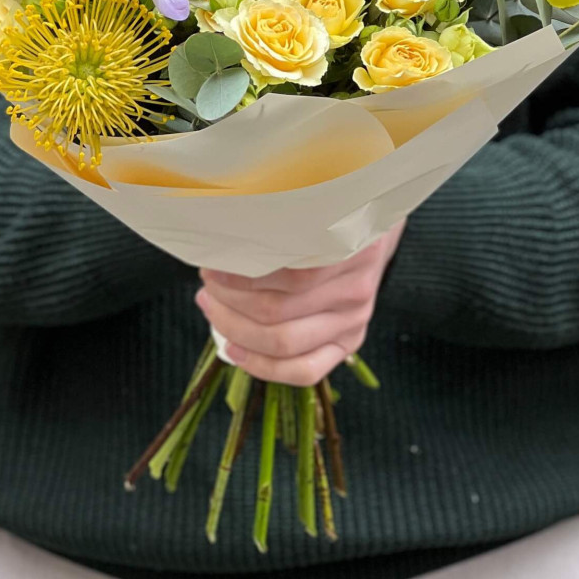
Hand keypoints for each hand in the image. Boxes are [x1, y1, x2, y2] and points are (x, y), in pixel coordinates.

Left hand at [195, 221, 403, 386]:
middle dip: (229, 301)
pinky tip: (234, 351)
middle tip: (207, 285)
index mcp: (347, 247)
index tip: (211, 265)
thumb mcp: (310, 207)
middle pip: (278, 311)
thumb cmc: (329, 216)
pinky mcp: (350, 342)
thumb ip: (277, 225)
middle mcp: (355, 287)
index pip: (288, 274)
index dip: (240, 276)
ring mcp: (354, 319)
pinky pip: (305, 371)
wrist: (371, 231)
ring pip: (284, 342)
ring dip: (235, 329)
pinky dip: (263, 367)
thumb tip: (218, 243)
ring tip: (212, 308)